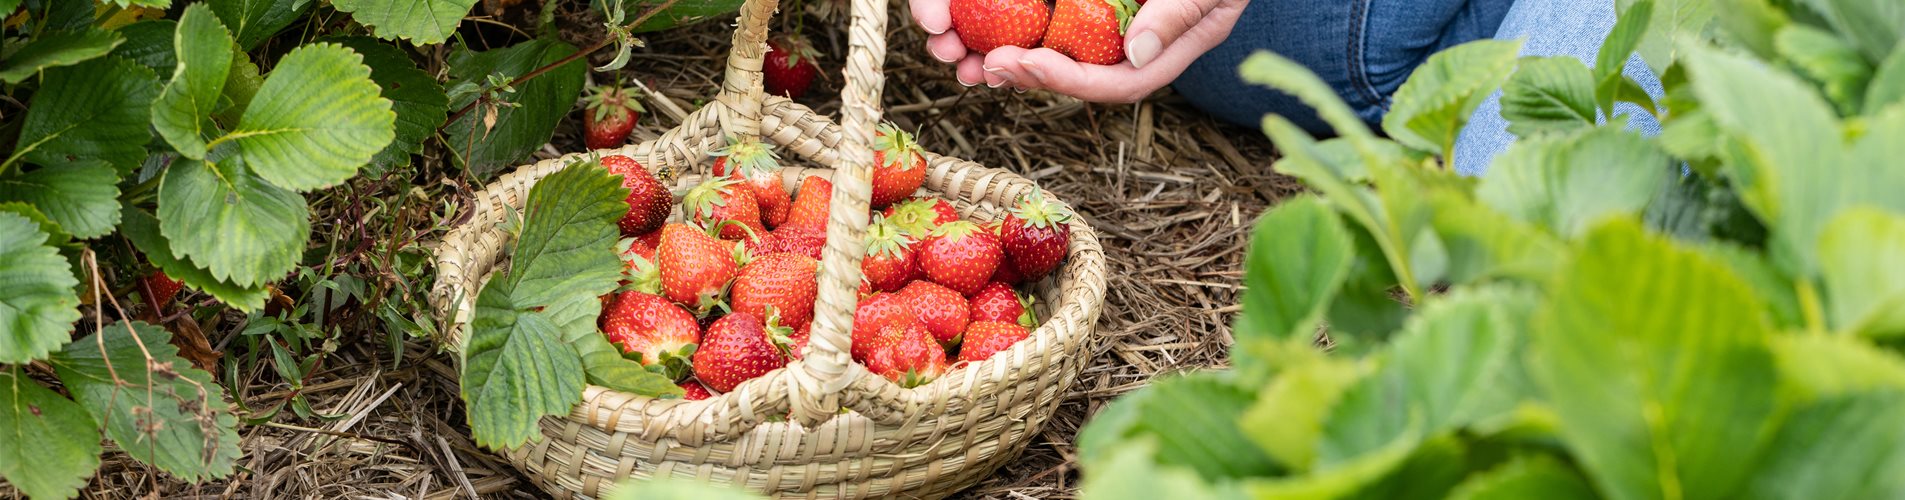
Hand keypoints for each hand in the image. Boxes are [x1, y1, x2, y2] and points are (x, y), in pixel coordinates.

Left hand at [910, 0, 1248, 101]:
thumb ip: (1179, 12)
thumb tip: (1136, 52)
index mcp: (1171, 49)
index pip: (1118, 81)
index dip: (1068, 79)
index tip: (1023, 63)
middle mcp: (1141, 47)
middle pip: (1082, 76)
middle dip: (1031, 75)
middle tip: (986, 65)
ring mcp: (1119, 29)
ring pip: (1063, 54)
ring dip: (1017, 59)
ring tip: (971, 57)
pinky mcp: (1097, 10)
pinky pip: (1059, 25)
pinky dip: (1026, 29)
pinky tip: (988, 27)